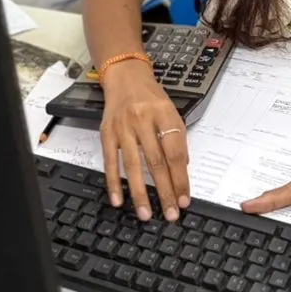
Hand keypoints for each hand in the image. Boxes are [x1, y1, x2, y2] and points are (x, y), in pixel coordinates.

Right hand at [99, 60, 189, 221]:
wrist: (125, 77)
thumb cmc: (151, 97)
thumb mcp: (172, 112)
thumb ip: (178, 140)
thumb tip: (181, 172)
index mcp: (164, 114)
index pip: (174, 153)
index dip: (180, 179)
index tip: (184, 199)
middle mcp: (142, 119)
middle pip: (156, 162)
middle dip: (164, 192)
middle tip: (170, 214)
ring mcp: (123, 127)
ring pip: (132, 165)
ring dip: (139, 193)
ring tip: (146, 214)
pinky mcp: (106, 133)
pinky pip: (110, 162)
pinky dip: (114, 183)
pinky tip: (118, 200)